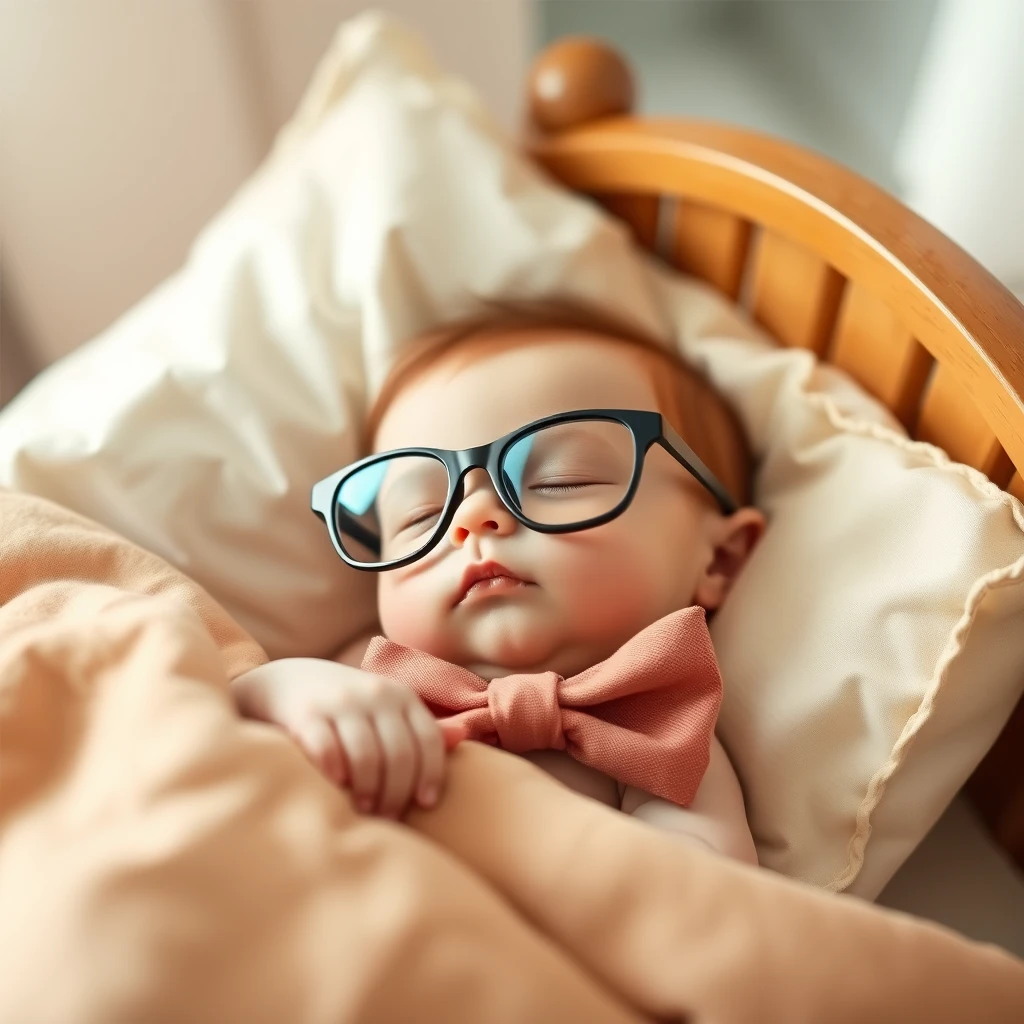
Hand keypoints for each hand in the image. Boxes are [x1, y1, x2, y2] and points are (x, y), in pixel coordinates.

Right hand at [232, 658, 463, 816]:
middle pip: (399, 754)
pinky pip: (327, 748)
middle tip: (388, 818)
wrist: (288, 681)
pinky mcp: (307, 712)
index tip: (426, 804)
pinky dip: (335, 772)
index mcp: (401, 695)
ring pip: (367, 755)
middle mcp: (375, 694)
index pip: (428, 739)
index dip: (431, 774)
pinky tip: (337, 786)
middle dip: (397, 793)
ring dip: (368, 789)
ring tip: (365, 810)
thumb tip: (462, 739)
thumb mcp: (386, 709)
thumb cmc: (347, 706)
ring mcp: (341, 701)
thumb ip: (418, 728)